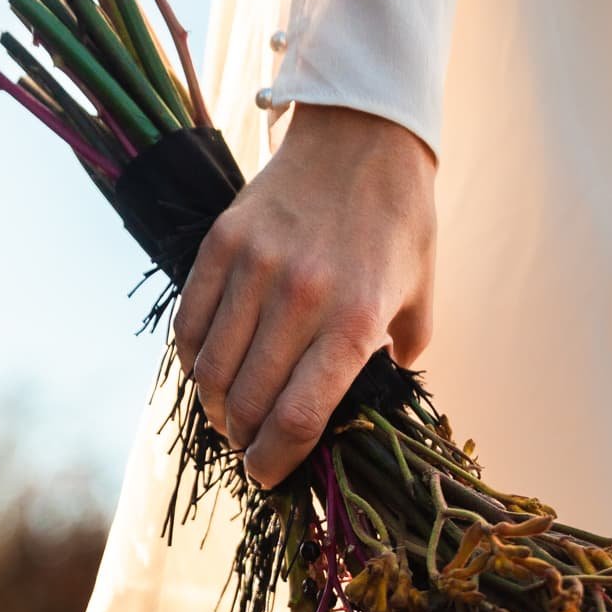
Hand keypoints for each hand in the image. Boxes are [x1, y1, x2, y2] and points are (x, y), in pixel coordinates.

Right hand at [173, 104, 435, 487]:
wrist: (363, 135)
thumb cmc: (399, 223)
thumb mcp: (420, 293)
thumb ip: (402, 353)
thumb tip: (374, 399)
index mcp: (353, 320)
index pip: (296, 417)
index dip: (275, 461)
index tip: (268, 476)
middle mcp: (301, 298)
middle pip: (249, 401)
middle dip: (245, 441)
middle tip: (250, 450)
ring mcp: (256, 268)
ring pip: (213, 368)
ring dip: (216, 407)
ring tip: (228, 418)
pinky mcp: (222, 242)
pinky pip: (191, 321)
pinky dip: (192, 361)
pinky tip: (207, 374)